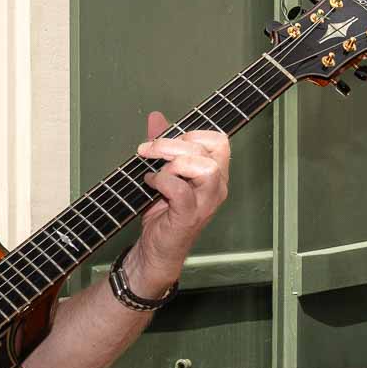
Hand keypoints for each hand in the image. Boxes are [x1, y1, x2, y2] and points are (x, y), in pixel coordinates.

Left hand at [125, 111, 230, 296]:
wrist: (155, 250)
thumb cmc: (163, 214)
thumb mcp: (162, 172)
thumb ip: (162, 145)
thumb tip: (156, 117)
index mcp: (216, 174)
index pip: (219, 140)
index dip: (192, 133)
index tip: (166, 140)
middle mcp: (217, 188)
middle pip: (211, 149)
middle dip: (174, 143)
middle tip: (148, 150)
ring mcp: (206, 203)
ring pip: (205, 167)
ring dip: (173, 161)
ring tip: (154, 169)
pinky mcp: (189, 217)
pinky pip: (180, 189)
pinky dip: (162, 181)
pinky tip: (150, 184)